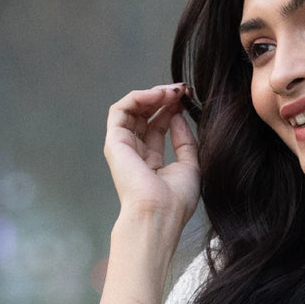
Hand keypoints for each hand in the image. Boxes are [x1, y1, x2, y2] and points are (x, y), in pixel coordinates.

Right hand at [104, 83, 199, 232]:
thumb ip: (185, 141)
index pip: (159, 127)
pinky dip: (139, 97)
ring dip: (153, 95)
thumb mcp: (190, 167)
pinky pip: (121, 109)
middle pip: (146, 115)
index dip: (172, 109)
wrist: (159, 214)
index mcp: (151, 163)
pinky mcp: (114, 141)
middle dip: (164, 98)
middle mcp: (135, 153)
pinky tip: (158, 95)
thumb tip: (178, 116)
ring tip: (172, 91)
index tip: (188, 97)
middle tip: (182, 89)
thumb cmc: (175, 201)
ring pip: (133, 109)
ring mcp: (123, 147)